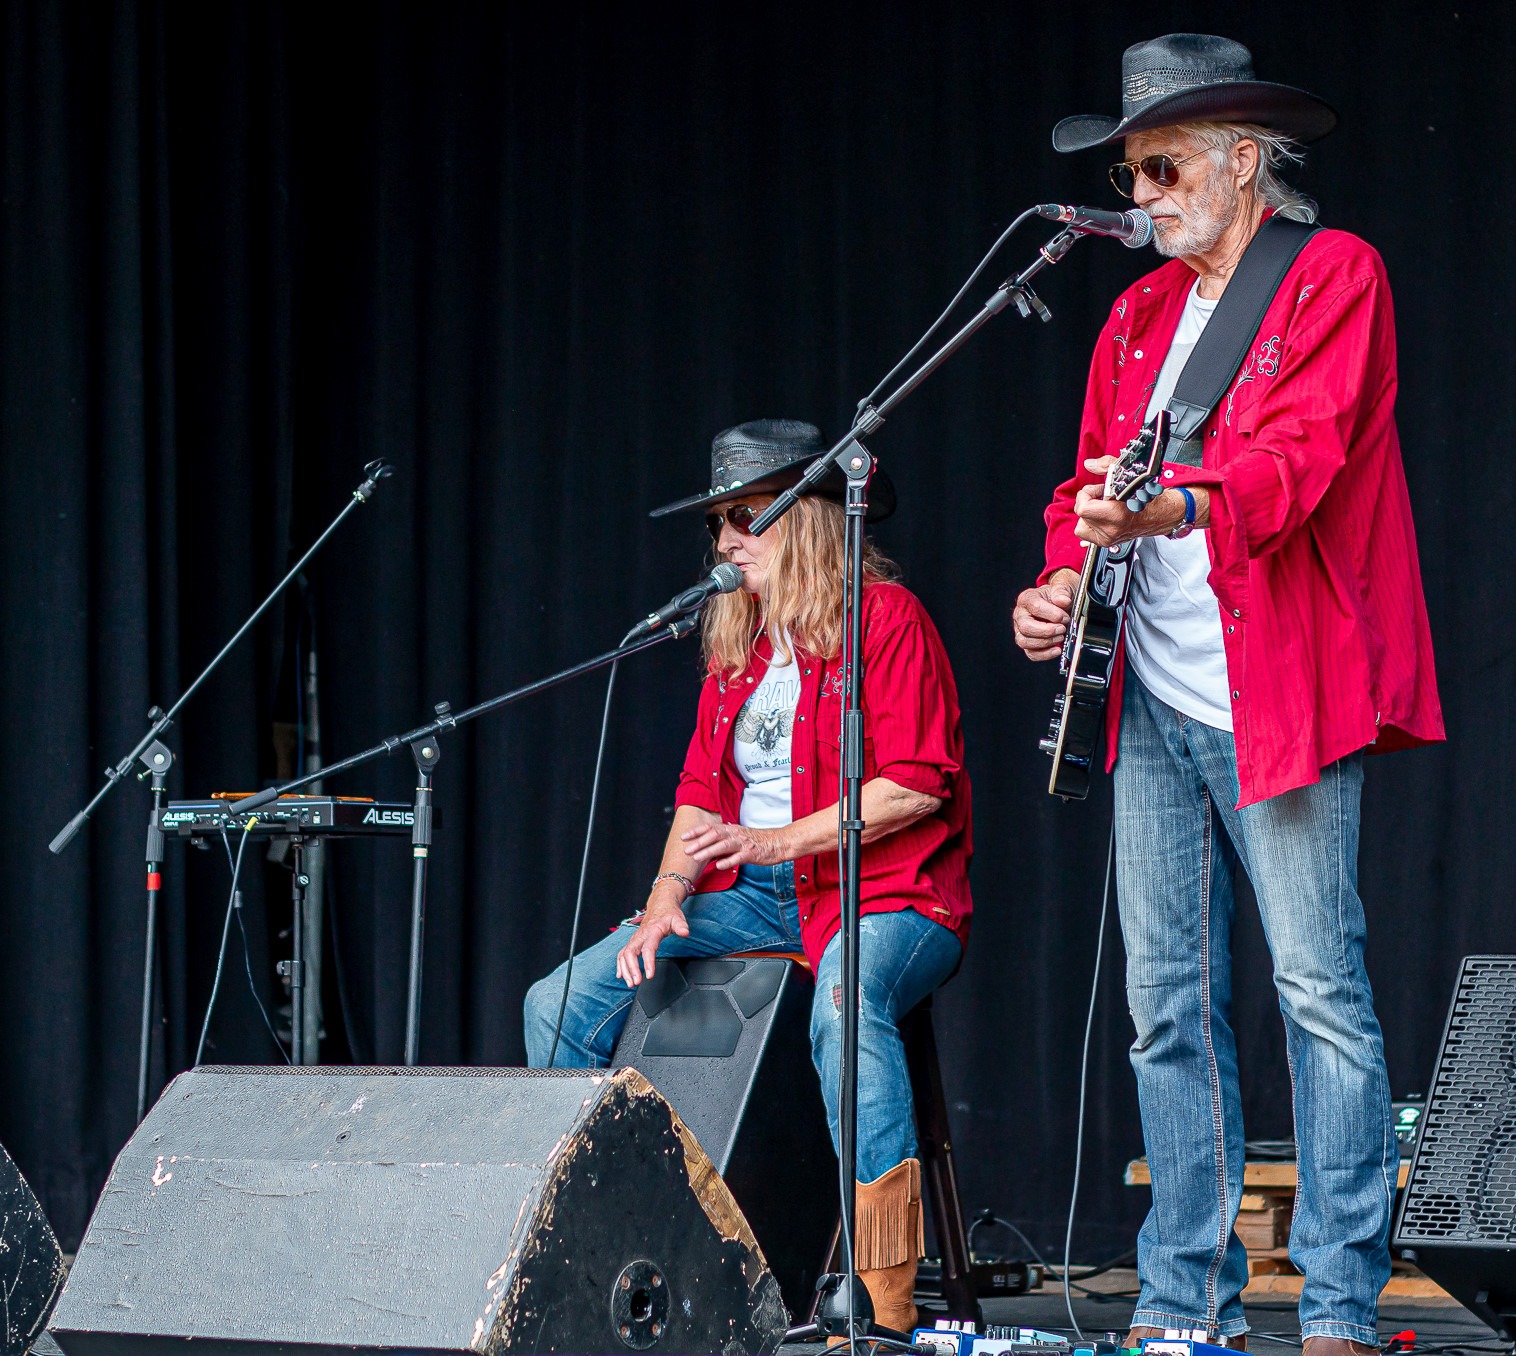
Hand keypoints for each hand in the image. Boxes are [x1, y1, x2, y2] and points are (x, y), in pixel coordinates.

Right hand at [615, 895, 689, 986]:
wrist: (660, 905)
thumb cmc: (668, 914)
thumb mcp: (678, 918)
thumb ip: (681, 926)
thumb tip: (685, 932)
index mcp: (652, 931)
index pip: (647, 949)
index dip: (647, 963)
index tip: (649, 975)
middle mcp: (640, 935)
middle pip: (630, 953)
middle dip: (631, 969)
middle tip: (636, 983)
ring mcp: (635, 939)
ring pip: (624, 955)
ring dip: (625, 970)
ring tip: (630, 983)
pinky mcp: (633, 942)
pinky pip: (622, 954)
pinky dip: (620, 965)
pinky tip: (621, 975)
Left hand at [680, 821, 785, 870]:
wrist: (778, 843)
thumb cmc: (758, 841)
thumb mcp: (739, 837)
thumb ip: (724, 841)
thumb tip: (708, 848)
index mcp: (731, 829)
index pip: (711, 827)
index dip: (696, 831)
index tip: (684, 837)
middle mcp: (736, 834)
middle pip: (714, 835)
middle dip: (699, 842)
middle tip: (686, 849)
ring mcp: (743, 844)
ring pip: (723, 845)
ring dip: (708, 851)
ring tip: (696, 858)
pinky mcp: (752, 854)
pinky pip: (738, 857)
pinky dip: (728, 862)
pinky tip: (718, 866)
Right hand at [1013, 572, 1077, 661]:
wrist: (1061, 604)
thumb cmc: (1058, 596)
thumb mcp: (1063, 587)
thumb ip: (1062, 591)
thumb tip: (1063, 600)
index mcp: (1026, 599)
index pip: (1034, 606)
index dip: (1051, 614)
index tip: (1064, 617)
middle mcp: (1020, 615)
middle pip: (1025, 627)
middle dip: (1046, 631)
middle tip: (1062, 629)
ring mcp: (1021, 630)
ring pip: (1025, 641)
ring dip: (1045, 642)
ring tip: (1060, 637)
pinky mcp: (1028, 643)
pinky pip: (1031, 653)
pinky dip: (1044, 654)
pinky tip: (1057, 650)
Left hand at [1073, 454, 1187, 547]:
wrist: (1162, 514)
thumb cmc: (1150, 497)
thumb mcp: (1129, 475)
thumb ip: (1106, 466)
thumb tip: (1091, 464)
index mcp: (1115, 516)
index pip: (1082, 508)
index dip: (1087, 494)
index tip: (1098, 489)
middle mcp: (1110, 530)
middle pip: (1082, 515)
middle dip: (1090, 502)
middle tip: (1104, 496)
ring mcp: (1109, 539)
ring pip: (1082, 526)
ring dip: (1089, 514)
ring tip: (1103, 507)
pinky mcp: (1109, 542)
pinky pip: (1087, 540)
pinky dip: (1090, 527)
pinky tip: (1096, 520)